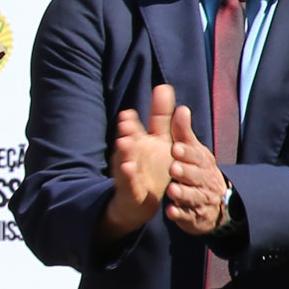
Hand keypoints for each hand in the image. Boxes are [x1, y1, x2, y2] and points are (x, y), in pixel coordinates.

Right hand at [98, 83, 175, 241]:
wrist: (139, 202)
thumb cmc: (150, 167)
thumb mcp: (160, 140)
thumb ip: (161, 114)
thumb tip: (163, 86)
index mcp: (138, 142)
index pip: (134, 128)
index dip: (130, 121)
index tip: (128, 113)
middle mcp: (130, 154)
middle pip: (127, 141)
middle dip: (126, 132)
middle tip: (125, 121)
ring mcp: (128, 172)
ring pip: (125, 160)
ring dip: (124, 152)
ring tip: (124, 142)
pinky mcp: (130, 189)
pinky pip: (128, 182)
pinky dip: (127, 175)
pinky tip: (128, 168)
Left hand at [164, 105, 231, 236]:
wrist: (216, 203)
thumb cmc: (197, 171)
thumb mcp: (192, 151)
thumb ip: (183, 132)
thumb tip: (181, 108)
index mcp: (203, 162)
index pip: (197, 156)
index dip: (187, 152)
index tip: (175, 147)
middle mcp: (204, 180)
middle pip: (196, 176)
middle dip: (185, 172)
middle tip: (173, 167)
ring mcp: (200, 200)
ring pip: (192, 197)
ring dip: (182, 193)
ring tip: (171, 190)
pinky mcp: (194, 217)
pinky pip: (187, 216)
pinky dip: (180, 214)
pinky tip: (170, 212)